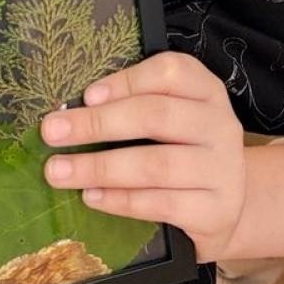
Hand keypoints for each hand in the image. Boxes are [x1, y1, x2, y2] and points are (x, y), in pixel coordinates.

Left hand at [40, 51, 245, 261]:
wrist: (230, 207)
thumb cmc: (186, 153)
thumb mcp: (174, 121)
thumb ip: (134, 108)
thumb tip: (70, 114)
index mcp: (207, 91)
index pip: (170, 72)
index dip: (126, 81)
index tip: (86, 95)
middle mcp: (220, 125)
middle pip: (156, 115)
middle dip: (98, 124)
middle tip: (52, 132)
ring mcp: (222, 170)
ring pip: (155, 164)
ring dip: (99, 167)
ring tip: (59, 171)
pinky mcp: (215, 211)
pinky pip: (161, 203)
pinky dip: (120, 200)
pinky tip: (91, 196)